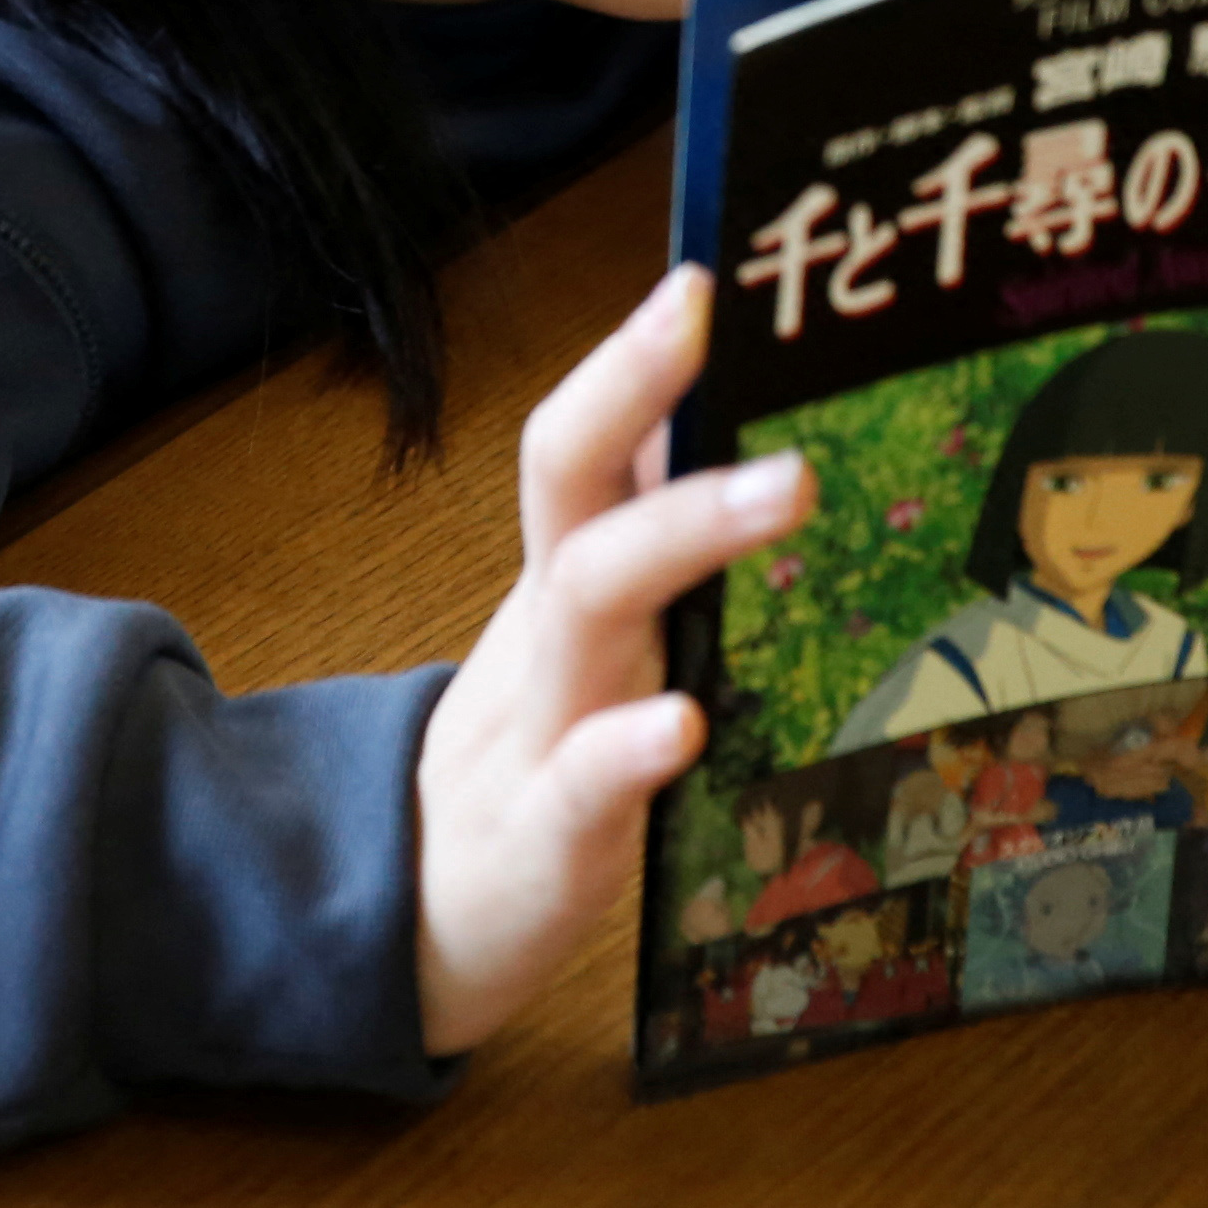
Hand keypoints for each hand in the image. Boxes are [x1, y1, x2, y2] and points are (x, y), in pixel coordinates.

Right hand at [412, 266, 804, 1057]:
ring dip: (682, 531)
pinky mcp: (545, 847)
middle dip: (630, 390)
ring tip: (788, 485)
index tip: (702, 276)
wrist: (419, 931)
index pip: (582, 446)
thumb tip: (713, 425)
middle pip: (568, 489)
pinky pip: (583, 786)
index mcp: (563, 585)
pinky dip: (626, 748)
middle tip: (712, 315)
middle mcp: (550, 638)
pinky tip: (682, 725)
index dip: (631, 359)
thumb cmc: (541, 772)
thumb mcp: (589, 647)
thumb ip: (641, 541)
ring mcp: (538, 733)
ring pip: (587, 604)